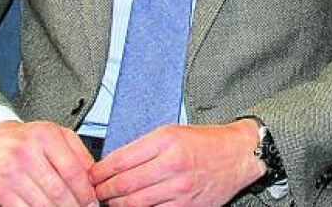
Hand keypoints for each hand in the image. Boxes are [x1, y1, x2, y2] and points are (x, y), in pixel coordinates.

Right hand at [0, 120, 96, 206]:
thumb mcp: (58, 135)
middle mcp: (27, 154)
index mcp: (46, 138)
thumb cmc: (28, 139)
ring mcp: (11, 173)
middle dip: (75, 205)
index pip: (73, 172)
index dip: (86, 192)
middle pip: (58, 191)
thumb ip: (79, 153)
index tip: (92, 201)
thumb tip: (94, 177)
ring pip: (42, 204)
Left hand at [91, 120, 261, 206]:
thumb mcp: (172, 132)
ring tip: (110, 201)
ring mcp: (179, 188)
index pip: (119, 161)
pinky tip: (132, 206)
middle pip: (123, 185)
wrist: (239, 155)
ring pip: (133, 203)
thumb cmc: (207, 142)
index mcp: (166, 141)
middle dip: (103, 191)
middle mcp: (172, 164)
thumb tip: (112, 165)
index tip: (93, 175)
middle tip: (96, 191)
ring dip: (116, 204)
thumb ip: (143, 148)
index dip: (99, 172)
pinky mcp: (186, 206)